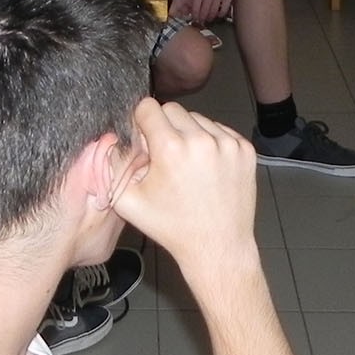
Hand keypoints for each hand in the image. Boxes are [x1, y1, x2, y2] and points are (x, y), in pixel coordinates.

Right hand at [112, 98, 256, 265]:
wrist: (217, 246)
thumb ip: (112, 165)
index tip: (144, 138)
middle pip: (172, 110)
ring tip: (188, 164)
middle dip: (164, 127)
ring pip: (197, 119)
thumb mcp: (127, 201)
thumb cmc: (172, 227)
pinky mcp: (245, 150)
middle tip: (165, 155)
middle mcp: (201, 140)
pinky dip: (210, 142)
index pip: (148, 107)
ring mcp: (227, 144)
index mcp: (170, 148)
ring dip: (189, 134)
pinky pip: (220, 131)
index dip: (141, 121)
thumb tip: (110, 140)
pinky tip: (206, 167)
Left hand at [184, 0, 236, 23]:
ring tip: (211, 19)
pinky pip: (224, 9)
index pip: (195, 8)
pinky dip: (221, 14)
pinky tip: (220, 14)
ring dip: (212, 18)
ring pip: (214, 12)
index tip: (196, 19)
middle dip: (203, 19)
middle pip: (204, 12)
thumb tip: (191, 7)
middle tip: (203, 22)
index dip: (195, 16)